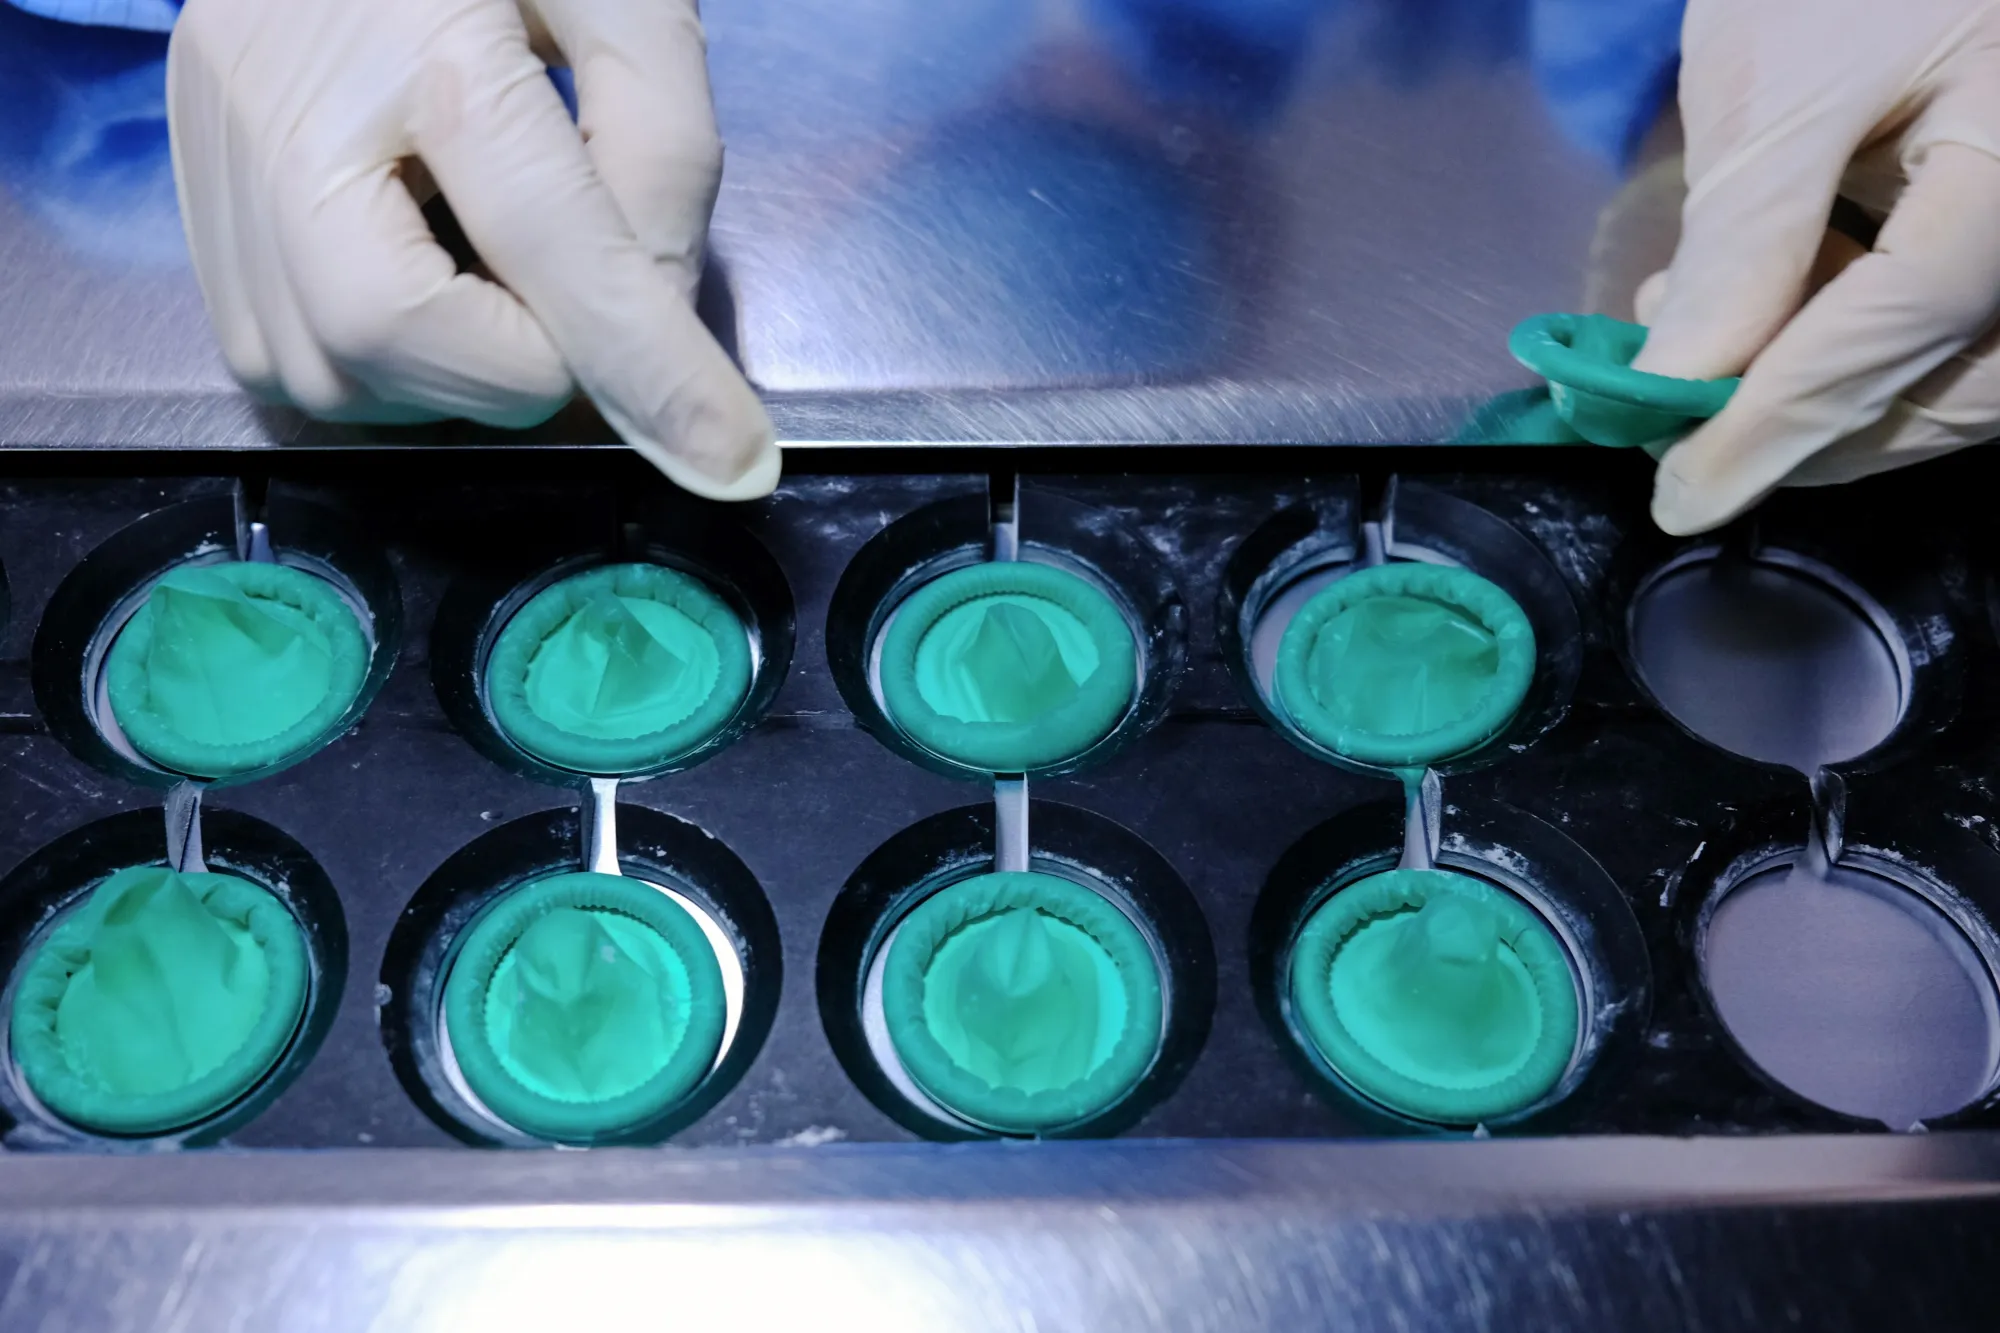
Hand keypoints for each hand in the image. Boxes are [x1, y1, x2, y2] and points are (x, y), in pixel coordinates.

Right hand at [166, 0, 778, 499]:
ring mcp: (221, 148)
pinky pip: (273, 350)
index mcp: (431, 41)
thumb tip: (659, 321)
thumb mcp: (627, 2)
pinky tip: (417, 266)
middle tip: (564, 297)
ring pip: (322, 372)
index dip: (646, 370)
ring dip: (442, 370)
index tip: (727, 458)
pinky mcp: (189, 178)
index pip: (555, 251)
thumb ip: (662, 152)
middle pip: (385, 338)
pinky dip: (370, 358)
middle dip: (511, 364)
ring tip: (488, 266)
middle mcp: (292, 106)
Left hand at [1630, 0, 1999, 533]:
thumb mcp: (1787, 82)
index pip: (1899, 334)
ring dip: (1822, 395)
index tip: (1680, 497)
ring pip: (1961, 377)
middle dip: (1807, 430)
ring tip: (1693, 351)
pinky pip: (1958, 329)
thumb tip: (1676, 386)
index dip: (1778, 428)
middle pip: (1954, 387)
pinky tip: (1757, 314)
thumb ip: (1744, 242)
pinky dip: (1851, 344)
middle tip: (1679, 431)